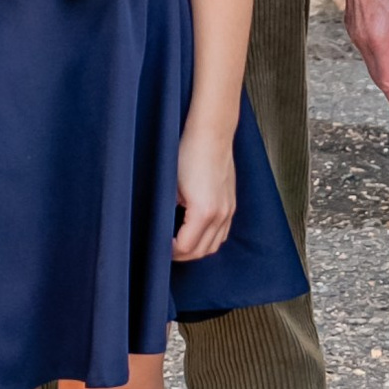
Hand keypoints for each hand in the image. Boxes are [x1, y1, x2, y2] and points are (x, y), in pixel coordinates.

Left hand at [172, 113, 236, 261]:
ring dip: (196, 249)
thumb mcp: (170, 186)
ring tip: (179, 243)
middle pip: (201, 251)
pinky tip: (195, 232)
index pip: (185, 248)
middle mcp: (220, 214)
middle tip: (165, 249)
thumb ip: (167, 212)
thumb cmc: (189, 153)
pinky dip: (209, 239)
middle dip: (182, 255)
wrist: (211, 133)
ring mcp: (229, 210)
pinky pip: (222, 232)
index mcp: (203, 212)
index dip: (168, 251)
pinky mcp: (231, 204)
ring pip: (214, 245)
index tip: (157, 246)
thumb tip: (159, 228)